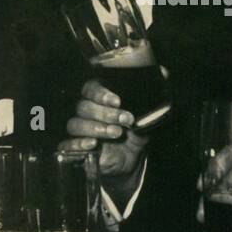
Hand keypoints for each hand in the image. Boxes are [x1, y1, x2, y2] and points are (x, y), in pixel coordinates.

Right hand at [61, 79, 150, 197]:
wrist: (132, 159)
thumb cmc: (136, 131)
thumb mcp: (149, 113)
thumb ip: (155, 93)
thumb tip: (164, 73)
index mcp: (99, 98)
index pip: (91, 89)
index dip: (101, 94)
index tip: (117, 101)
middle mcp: (86, 111)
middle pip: (84, 107)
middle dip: (105, 113)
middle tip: (125, 120)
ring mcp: (79, 130)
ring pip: (76, 124)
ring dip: (96, 128)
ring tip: (116, 133)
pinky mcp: (75, 149)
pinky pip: (67, 145)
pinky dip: (77, 144)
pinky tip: (92, 144)